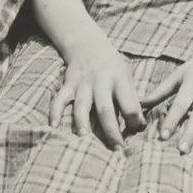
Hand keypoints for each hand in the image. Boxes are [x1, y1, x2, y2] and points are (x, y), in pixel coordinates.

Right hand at [50, 35, 143, 149]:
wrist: (87, 43)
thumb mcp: (126, 76)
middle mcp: (100, 81)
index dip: (134, 120)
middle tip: (117, 149)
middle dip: (111, 131)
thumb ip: (132, 99)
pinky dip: (55, 112)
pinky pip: (59, 99)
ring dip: (82, 123)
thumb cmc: (112, 65)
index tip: (136, 132)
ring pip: (81, 106)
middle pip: (105, 109)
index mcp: (119, 79)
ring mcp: (82, 84)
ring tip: (84, 139)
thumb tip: (140, 127)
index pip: (129, 103)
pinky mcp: (68, 85)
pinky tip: (53, 126)